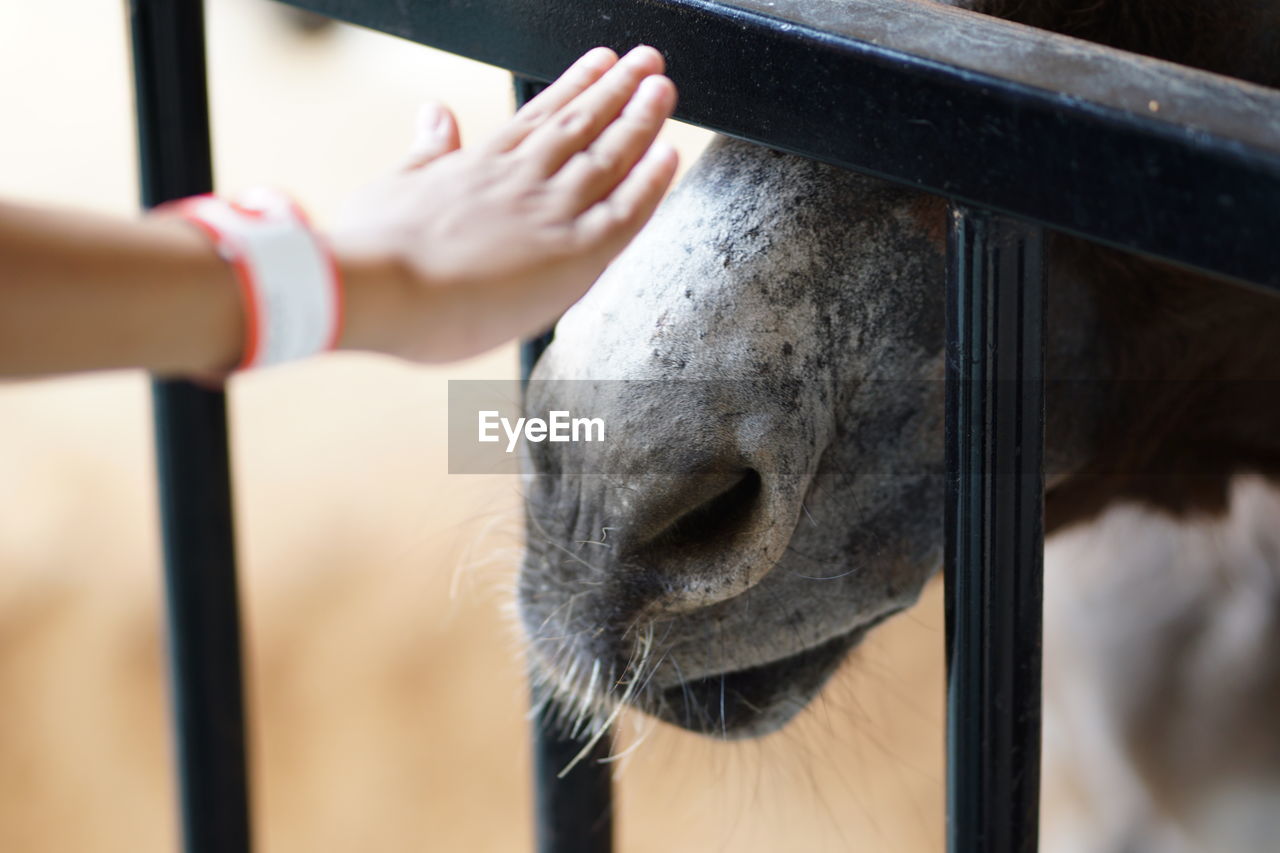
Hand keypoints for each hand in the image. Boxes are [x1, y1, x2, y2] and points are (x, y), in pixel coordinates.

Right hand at [333, 45, 678, 362]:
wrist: (376, 288)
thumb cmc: (373, 250)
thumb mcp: (397, 183)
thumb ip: (428, 150)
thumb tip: (437, 112)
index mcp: (480, 164)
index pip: (540, 117)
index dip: (576, 87)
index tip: (601, 62)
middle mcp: (521, 178)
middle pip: (581, 124)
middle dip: (619, 89)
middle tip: (649, 61)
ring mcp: (548, 211)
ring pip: (607, 157)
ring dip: (640, 119)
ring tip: (664, 88)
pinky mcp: (572, 255)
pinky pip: (624, 214)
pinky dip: (650, 183)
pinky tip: (669, 155)